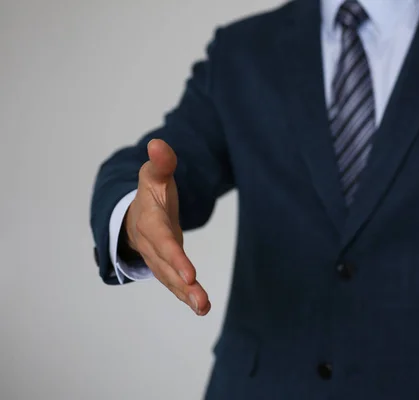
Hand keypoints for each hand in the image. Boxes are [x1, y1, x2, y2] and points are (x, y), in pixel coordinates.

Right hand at [124, 139, 209, 315]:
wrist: (136, 213)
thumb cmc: (152, 192)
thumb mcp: (155, 174)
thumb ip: (162, 162)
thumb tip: (158, 144)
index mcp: (150, 221)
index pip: (162, 240)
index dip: (175, 257)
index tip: (190, 274)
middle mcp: (151, 244)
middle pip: (166, 266)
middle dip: (182, 283)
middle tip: (200, 299)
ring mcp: (157, 258)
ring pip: (170, 279)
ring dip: (186, 295)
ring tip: (203, 308)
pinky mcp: (166, 266)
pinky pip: (174, 283)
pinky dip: (186, 295)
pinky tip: (202, 308)